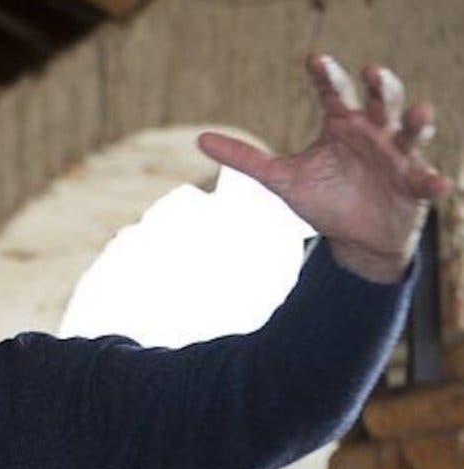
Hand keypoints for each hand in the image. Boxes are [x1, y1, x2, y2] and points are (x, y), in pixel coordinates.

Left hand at [198, 55, 452, 283]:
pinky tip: (437, 184)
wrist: (355, 239)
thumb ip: (246, 158)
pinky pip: (427, 181)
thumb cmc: (323, 199)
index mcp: (342, 125)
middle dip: (380, 86)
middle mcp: (374, 133)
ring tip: (419, 112)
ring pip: (412, 131)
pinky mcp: (415, 186)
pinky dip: (434, 181)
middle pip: (381, 101)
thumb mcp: (281, 179)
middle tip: (372, 71)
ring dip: (418, 122)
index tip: (315, 60)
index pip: (334, 93)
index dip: (326, 76)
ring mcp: (399, 157)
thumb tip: (200, 140)